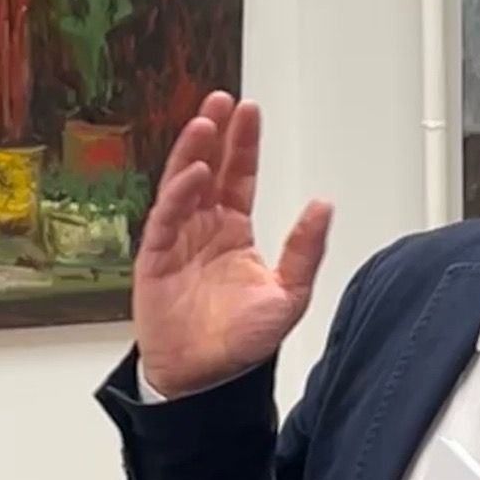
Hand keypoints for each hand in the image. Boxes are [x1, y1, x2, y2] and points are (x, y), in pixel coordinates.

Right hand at [133, 92, 331, 396]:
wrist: (204, 378)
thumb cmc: (240, 343)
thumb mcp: (288, 295)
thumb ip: (305, 250)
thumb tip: (322, 206)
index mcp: (234, 233)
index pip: (239, 177)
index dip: (244, 145)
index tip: (250, 112)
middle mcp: (204, 229)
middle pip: (210, 169)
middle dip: (216, 134)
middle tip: (223, 101)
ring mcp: (177, 240)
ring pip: (183, 185)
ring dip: (193, 153)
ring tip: (206, 123)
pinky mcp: (156, 258)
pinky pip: (166, 218)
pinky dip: (180, 194)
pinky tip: (195, 173)